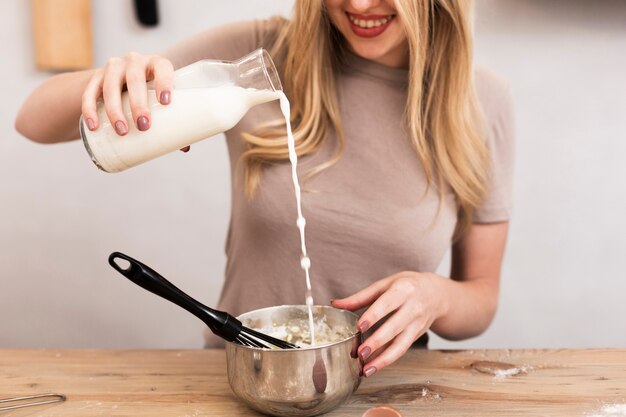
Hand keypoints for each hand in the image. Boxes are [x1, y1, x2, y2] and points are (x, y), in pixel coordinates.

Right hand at [80, 53, 175, 136]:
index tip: (166, 101)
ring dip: (115, 110)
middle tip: (144, 126)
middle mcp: (134, 61)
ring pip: (111, 87)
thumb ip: (173, 119)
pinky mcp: (95, 78)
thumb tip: (184, 147)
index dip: (164, 82)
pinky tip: (94, 126)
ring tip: (122, 131)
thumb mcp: (161, 99)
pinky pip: (90, 93)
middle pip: (135, 80)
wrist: (123, 81)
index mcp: (156, 64)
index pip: (162, 68)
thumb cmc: (152, 92)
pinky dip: (90, 109)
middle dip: (138, 104)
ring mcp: (113, 68)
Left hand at [331, 271, 447, 376]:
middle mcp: (413, 308)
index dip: (374, 315)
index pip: (387, 304)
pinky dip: (387, 360)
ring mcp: (417, 324)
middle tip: (360, 353)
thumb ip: (360, 297)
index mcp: (403, 290)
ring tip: (366, 369)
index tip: (359, 326)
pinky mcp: (417, 336)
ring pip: (401, 345)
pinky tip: (373, 367)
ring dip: (383, 359)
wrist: (437, 294)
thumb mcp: (385, 284)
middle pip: (394, 327)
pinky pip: (401, 350)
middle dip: (377, 342)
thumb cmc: (407, 286)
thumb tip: (335, 303)